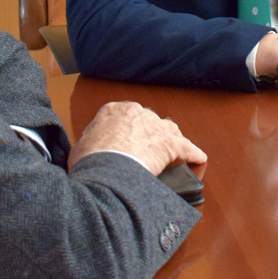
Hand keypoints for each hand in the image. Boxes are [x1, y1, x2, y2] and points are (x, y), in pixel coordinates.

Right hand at [68, 101, 206, 175]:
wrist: (105, 168)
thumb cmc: (90, 161)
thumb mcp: (80, 147)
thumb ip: (90, 142)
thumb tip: (90, 149)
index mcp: (113, 111)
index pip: (125, 117)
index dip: (127, 131)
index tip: (127, 142)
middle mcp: (136, 113)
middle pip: (148, 122)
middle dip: (148, 135)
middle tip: (146, 152)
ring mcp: (155, 126)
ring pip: (168, 130)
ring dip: (170, 141)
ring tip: (171, 154)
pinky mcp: (170, 144)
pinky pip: (187, 148)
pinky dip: (193, 155)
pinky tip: (197, 159)